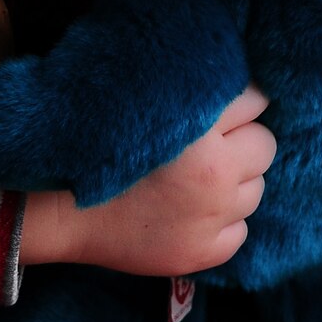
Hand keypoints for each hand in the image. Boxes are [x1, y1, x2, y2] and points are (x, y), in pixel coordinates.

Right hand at [19, 85, 273, 274]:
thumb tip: (225, 68)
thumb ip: (187, 86)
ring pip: (256, 189)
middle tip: (207, 145)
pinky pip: (240, 229)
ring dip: (234, 183)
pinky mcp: (206, 252)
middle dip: (241, 142)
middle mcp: (216, 172)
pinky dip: (221, 222)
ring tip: (194, 181)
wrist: (56, 209)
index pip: (254, 100)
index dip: (234, 102)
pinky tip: (188, 213)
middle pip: (264, 144)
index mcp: (199, 126)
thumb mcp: (139, 99)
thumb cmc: (92, 144)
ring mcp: (213, 217)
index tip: (214, 107)